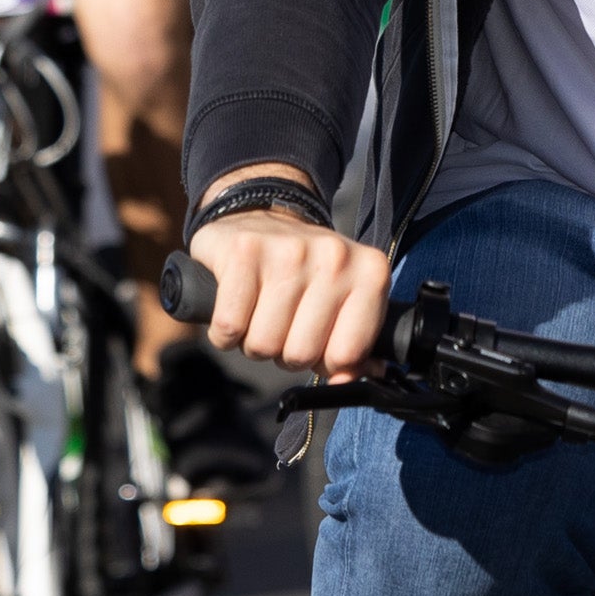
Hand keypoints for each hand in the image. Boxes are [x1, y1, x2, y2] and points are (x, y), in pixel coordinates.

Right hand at [190, 179, 394, 377]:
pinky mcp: (245, 252)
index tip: (318, 343)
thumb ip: (355, 346)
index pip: (347, 354)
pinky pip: (229, 326)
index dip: (325, 362)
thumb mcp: (345, 301)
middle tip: (284, 323)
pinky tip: (236, 309)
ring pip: (263, 344)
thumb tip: (351, 382)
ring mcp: (290, 252)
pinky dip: (224, 333)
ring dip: (254, 342)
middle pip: (301, 353)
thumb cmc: (307, 271)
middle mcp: (335, 258)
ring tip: (260, 313)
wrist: (262, 213)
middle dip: (285, 353)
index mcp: (370, 273)